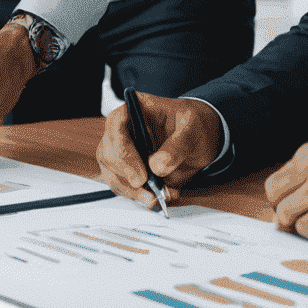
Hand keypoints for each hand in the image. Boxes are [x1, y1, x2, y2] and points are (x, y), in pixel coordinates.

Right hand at [97, 94, 222, 208]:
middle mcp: (123, 129)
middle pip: (108, 152)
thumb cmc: (193, 124)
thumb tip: (157, 168)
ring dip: (130, 191)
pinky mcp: (127, 168)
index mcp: (135, 109)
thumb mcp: (192, 129)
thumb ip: (177, 146)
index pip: (115, 124)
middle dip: (127, 176)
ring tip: (154, 198)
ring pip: (111, 172)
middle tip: (149, 192)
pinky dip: (136, 196)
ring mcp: (122, 149)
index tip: (141, 175)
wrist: (198, 137)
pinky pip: (121, 184)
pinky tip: (155, 197)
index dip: (123, 150)